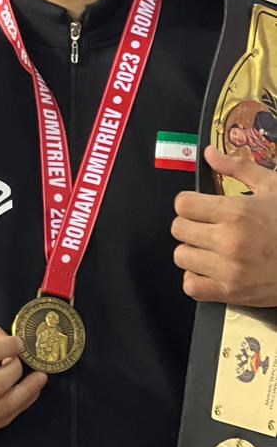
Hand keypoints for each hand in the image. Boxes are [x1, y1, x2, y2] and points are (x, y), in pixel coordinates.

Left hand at [172, 145, 276, 307]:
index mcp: (236, 212)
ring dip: (193, 251)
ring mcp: (229, 270)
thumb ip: (237, 168)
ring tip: (211, 247)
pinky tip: (212, 269)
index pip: (183, 204)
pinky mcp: (232, 293)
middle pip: (178, 229)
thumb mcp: (273, 187)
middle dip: (190, 224)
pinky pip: (191, 286)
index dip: (190, 203)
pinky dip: (197, 278)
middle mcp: (229, 241)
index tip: (200, 207)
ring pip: (181, 256)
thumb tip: (209, 153)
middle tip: (208, 226)